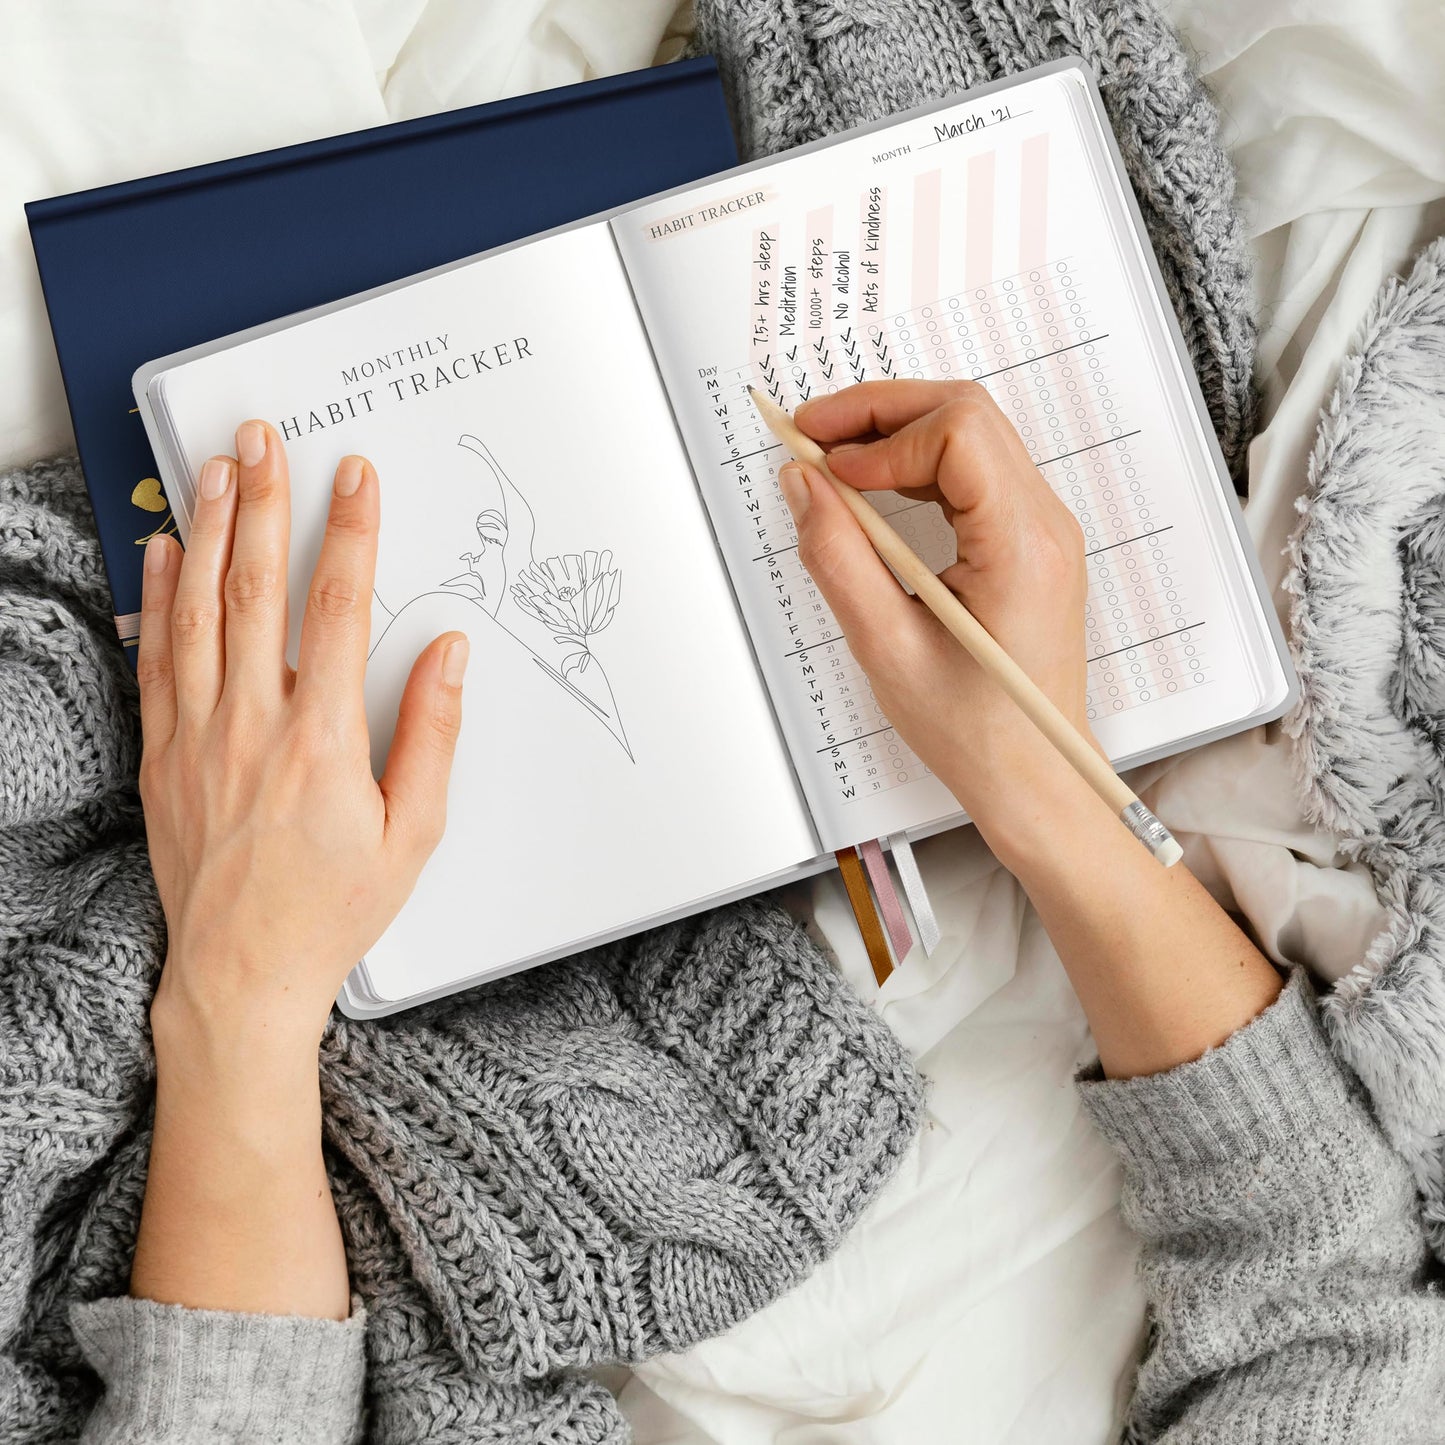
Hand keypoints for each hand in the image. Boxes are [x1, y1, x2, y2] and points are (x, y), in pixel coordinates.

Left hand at [137, 419, 467, 1053]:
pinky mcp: (162, 755)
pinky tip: (166, 552)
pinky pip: (155, 660)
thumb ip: (431, 735)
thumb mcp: (413, 833)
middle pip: (256, 591)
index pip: (336, 611)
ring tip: (216, 471)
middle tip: (264, 441)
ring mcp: (196, 738)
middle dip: (265, 505)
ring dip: (210, 534)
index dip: (348, 534)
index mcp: (321, 743)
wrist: (241, 973)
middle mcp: (251, 727)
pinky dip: (158, 599)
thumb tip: (445, 655)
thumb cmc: (331, 908)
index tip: (353, 479)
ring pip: (197, 612)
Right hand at [782, 379, 1091, 847]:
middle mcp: (1045, 526)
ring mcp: (1042, 530)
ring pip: (969, 435)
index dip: (882, 435)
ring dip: (896, 433)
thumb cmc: (977, 732)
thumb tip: (805, 485)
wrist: (1035, 777)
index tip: (827, 467)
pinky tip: (871, 488)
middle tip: (811, 433)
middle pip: (966, 415)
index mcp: (1022, 548)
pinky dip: (916, 464)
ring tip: (831, 457)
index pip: (959, 433)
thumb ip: (839, 558)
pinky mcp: (1027, 542)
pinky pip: (973, 472)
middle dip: (881, 413)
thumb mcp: (888, 648)